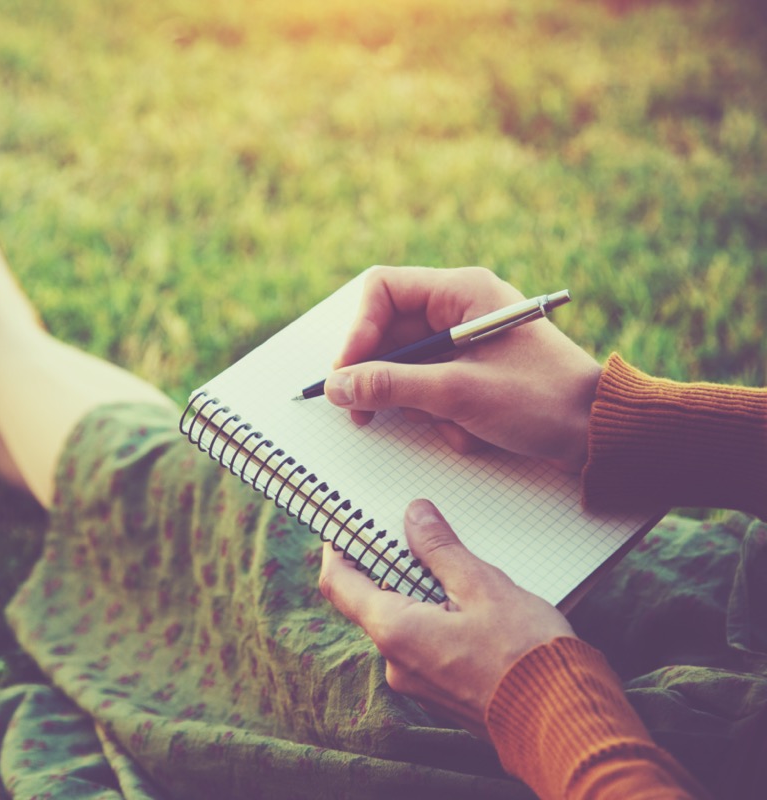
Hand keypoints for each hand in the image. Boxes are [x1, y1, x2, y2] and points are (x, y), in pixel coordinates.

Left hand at [319, 498, 574, 738]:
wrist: (566, 724)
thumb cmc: (527, 655)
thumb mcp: (484, 587)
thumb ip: (441, 550)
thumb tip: (414, 516)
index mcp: (395, 632)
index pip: (339, 584)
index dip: (338, 551)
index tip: (346, 527)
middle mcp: (395, 663)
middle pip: (373, 602)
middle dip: (391, 568)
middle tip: (414, 535)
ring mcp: (417, 683)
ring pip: (404, 625)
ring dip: (421, 596)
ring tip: (457, 570)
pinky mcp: (442, 694)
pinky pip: (426, 647)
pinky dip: (437, 622)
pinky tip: (472, 608)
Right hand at [324, 266, 601, 471]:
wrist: (601, 434)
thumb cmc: (542, 400)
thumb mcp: (457, 393)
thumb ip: (390, 386)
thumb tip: (336, 386)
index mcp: (461, 291)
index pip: (382, 291)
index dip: (357, 331)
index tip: (346, 374)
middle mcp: (459, 309)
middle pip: (388, 334)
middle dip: (381, 378)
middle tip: (362, 415)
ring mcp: (464, 344)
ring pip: (405, 369)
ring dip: (418, 405)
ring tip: (450, 424)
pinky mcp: (471, 374)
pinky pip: (429, 391)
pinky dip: (441, 417)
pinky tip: (471, 432)